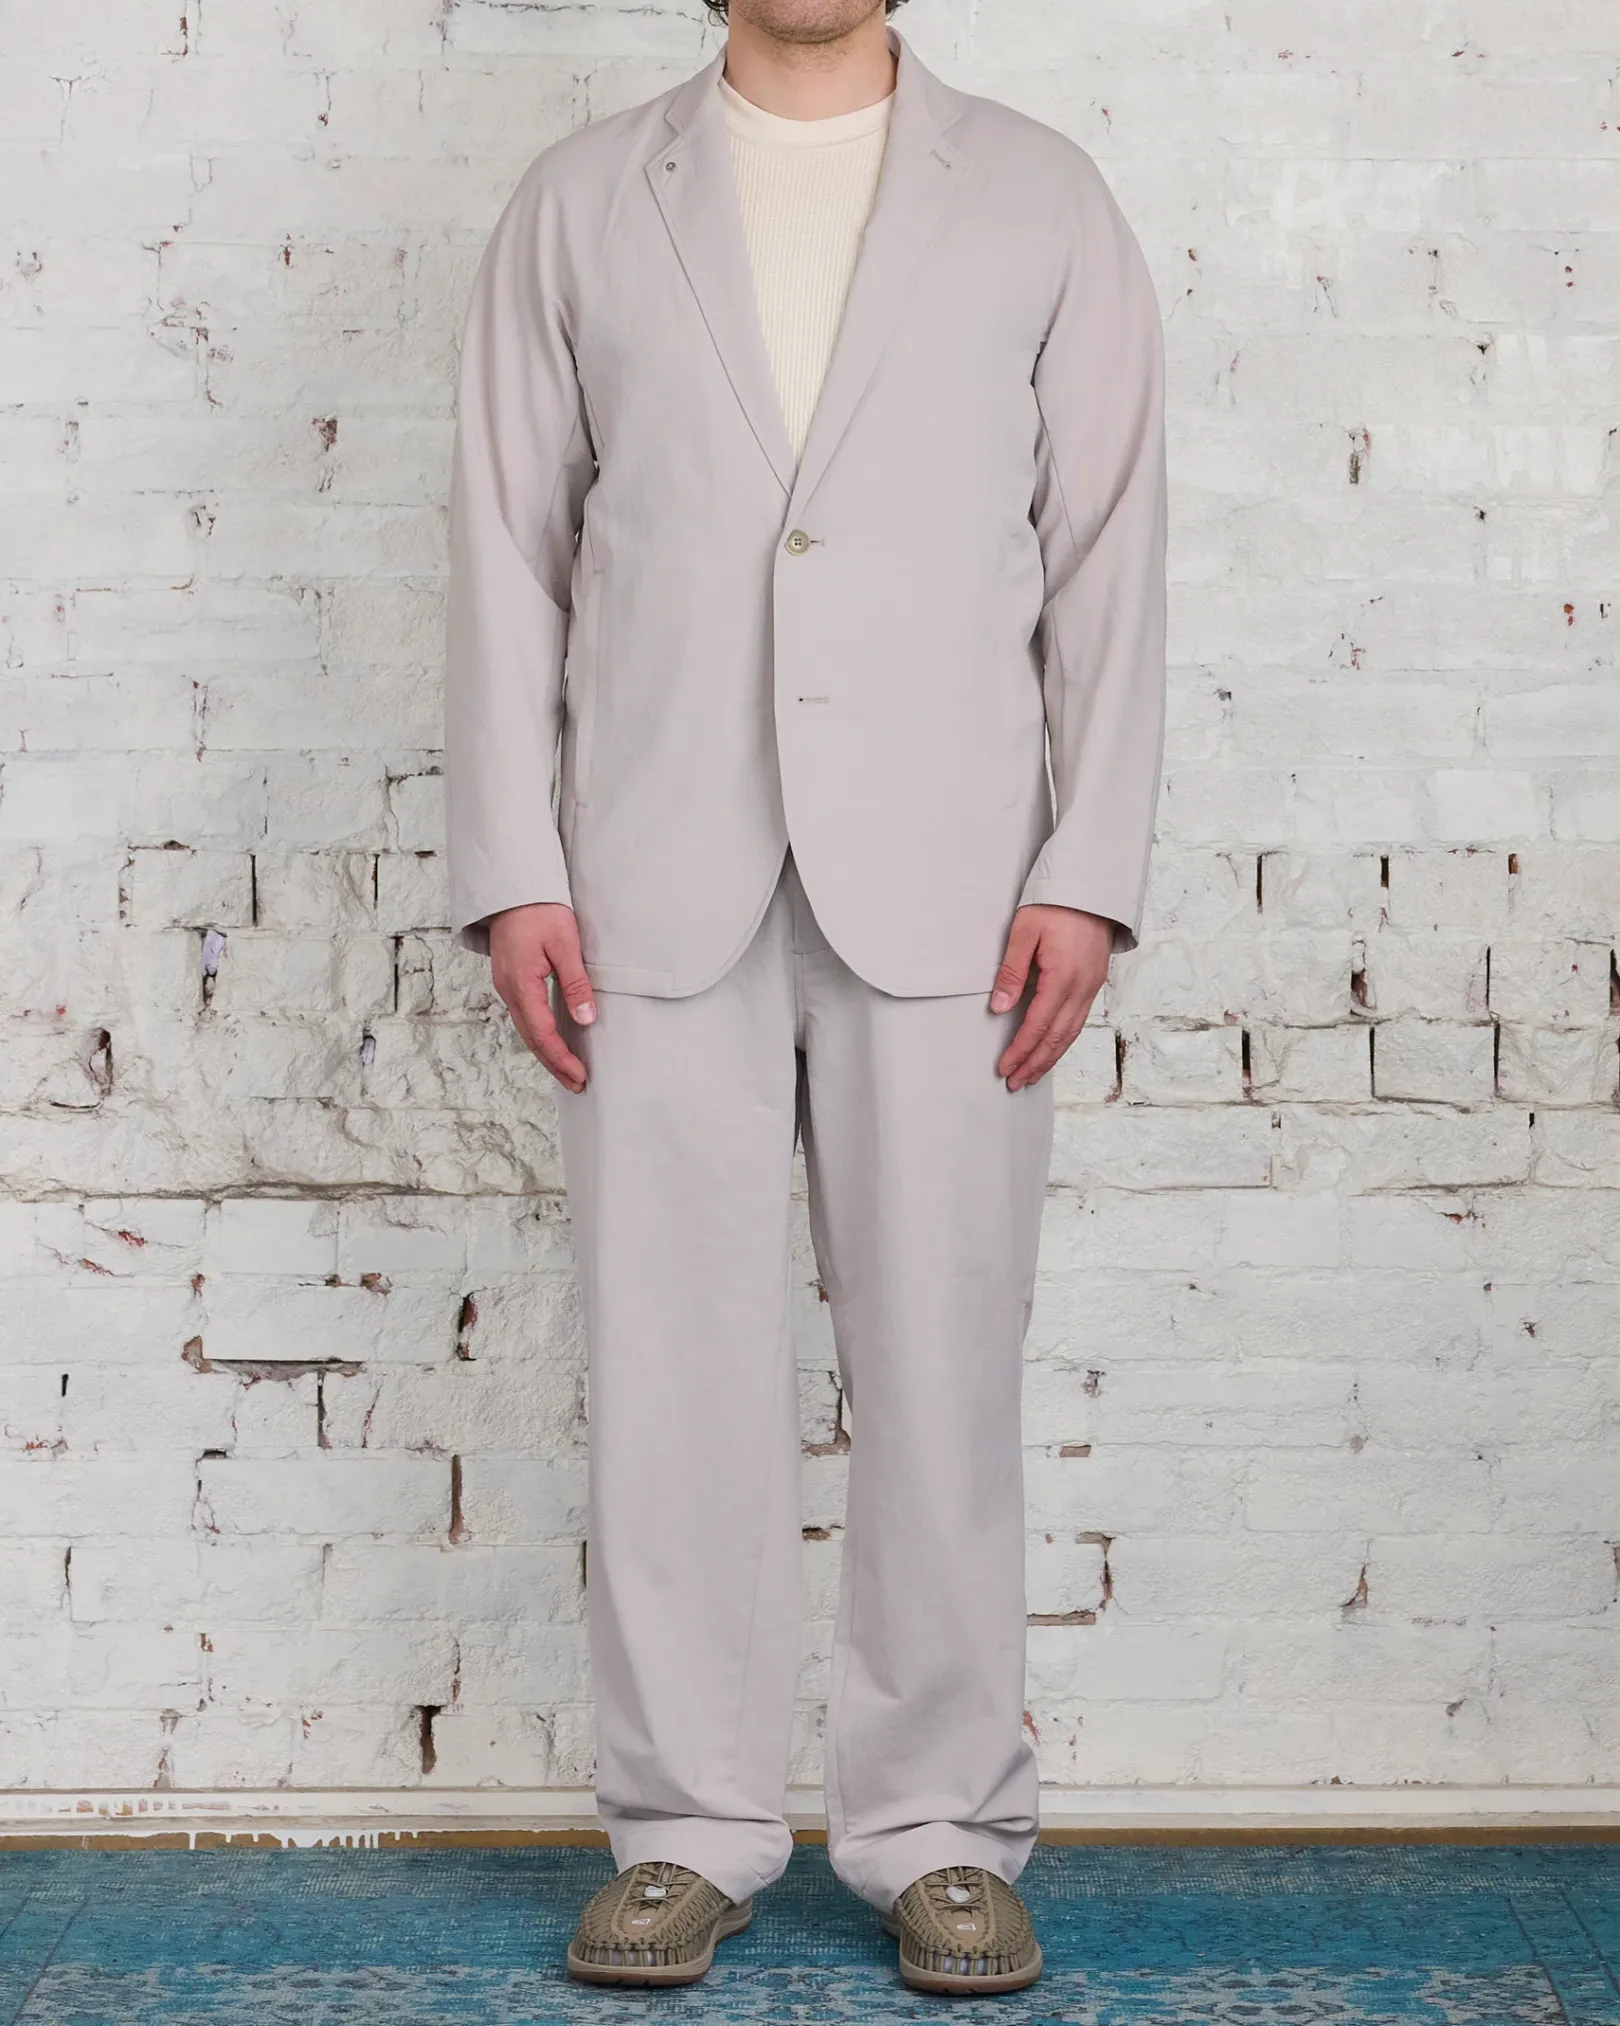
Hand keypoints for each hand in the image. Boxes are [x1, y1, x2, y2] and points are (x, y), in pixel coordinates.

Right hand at [488, 902, 595, 1093]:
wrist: (512, 887)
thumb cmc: (540, 910)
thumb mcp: (565, 945)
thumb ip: (575, 984)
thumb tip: (586, 1020)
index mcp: (521, 985)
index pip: (543, 1034)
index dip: (562, 1058)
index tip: (580, 1075)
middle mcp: (509, 990)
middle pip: (531, 1039)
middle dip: (554, 1064)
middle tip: (577, 1084)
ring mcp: (506, 986)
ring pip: (526, 1029)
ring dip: (546, 1052)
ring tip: (567, 1070)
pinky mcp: (510, 979)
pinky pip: (524, 1016)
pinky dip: (538, 1035)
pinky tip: (551, 1040)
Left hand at [990, 905, 1113, 1090]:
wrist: (1091, 886)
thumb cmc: (1055, 904)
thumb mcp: (1023, 932)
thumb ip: (1010, 972)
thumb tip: (999, 1008)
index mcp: (1063, 977)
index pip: (1038, 1025)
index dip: (1020, 1050)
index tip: (1005, 1067)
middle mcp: (1082, 987)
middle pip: (1057, 1038)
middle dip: (1035, 1063)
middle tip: (1015, 1082)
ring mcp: (1092, 986)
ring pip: (1071, 1033)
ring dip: (1050, 1057)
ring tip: (1031, 1075)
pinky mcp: (1095, 982)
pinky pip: (1079, 1020)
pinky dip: (1064, 1040)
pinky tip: (1052, 1048)